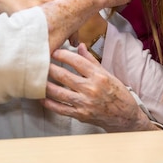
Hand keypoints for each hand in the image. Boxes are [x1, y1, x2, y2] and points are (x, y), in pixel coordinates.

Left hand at [41, 44, 156, 131]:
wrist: (125, 116)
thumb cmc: (117, 93)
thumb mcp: (107, 74)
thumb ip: (91, 60)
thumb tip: (80, 46)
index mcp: (98, 76)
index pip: (77, 62)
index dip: (63, 55)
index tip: (54, 52)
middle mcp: (91, 89)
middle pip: (64, 76)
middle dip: (50, 68)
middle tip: (41, 63)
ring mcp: (85, 103)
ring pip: (59, 93)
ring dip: (46, 86)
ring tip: (38, 79)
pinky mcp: (81, 115)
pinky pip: (61, 109)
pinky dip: (50, 104)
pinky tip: (42, 98)